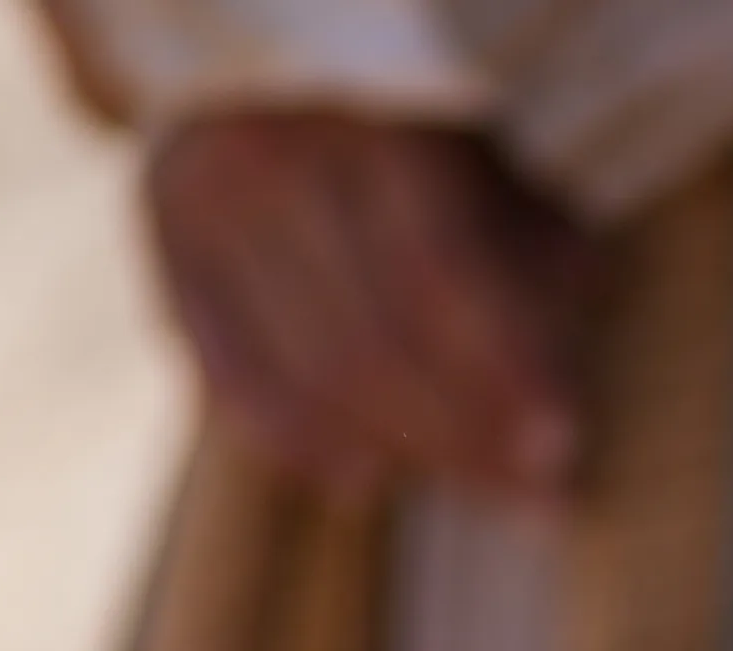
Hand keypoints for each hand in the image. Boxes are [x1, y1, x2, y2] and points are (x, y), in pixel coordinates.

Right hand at [144, 110, 588, 500]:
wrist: (288, 71)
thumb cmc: (432, 131)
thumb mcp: (505, 165)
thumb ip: (536, 257)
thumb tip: (561, 388)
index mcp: (378, 116)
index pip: (444, 272)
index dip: (508, 372)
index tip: (563, 453)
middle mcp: (280, 149)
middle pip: (375, 342)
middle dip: (465, 437)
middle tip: (535, 498)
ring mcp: (212, 194)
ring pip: (310, 372)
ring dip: (403, 450)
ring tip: (480, 490)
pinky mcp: (169, 237)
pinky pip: (230, 372)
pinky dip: (299, 440)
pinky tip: (364, 477)